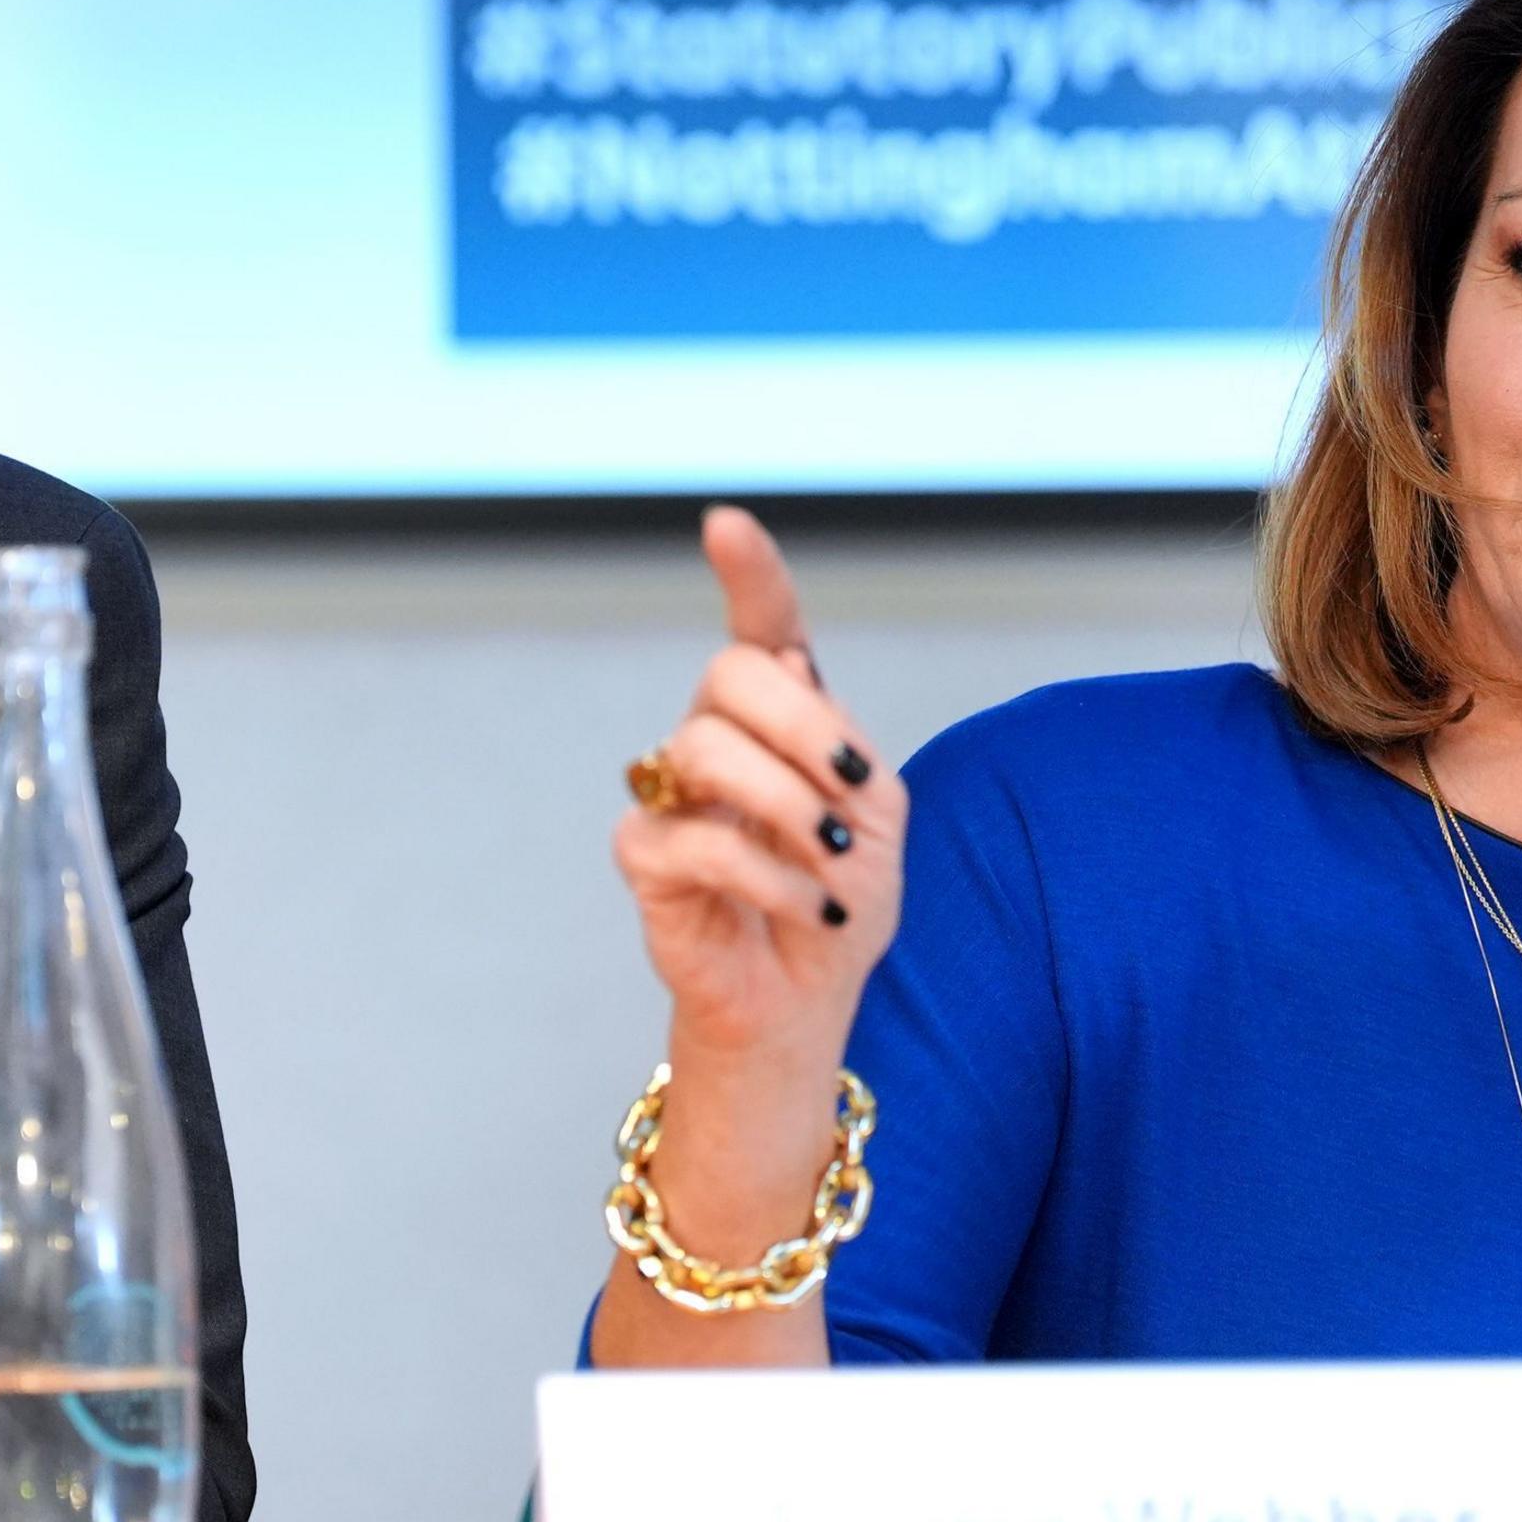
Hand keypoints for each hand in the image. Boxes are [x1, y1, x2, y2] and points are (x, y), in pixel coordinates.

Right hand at [614, 506, 906, 1152]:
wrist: (807, 997)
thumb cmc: (842, 902)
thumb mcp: (877, 814)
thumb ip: (839, 738)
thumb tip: (784, 664)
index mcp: (781, 717)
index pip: (762, 626)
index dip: (747, 572)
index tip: (725, 524)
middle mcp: (717, 737)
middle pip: (733, 670)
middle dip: (803, 725)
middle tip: (852, 793)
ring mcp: (670, 791)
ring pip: (706, 745)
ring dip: (792, 808)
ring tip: (832, 863)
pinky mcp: (644, 854)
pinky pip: (697, 837)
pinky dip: (770, 874)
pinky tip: (806, 906)